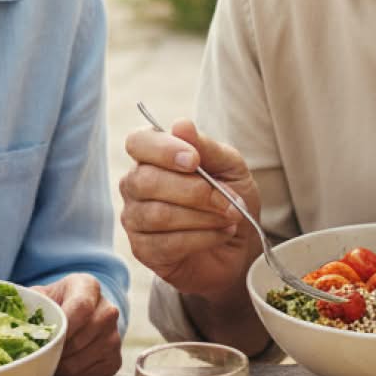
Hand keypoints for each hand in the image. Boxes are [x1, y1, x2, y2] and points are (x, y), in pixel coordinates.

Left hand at [38, 273, 121, 375]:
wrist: (75, 315)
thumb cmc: (54, 305)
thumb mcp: (40, 295)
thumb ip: (28, 304)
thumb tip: (14, 322)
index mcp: (88, 287)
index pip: (81, 308)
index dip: (62, 327)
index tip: (46, 338)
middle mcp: (107, 310)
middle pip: (80, 339)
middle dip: (55, 350)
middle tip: (40, 352)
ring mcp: (114, 337)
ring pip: (81, 361)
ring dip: (60, 366)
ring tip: (49, 358)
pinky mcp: (115, 360)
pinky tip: (62, 366)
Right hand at [120, 117, 259, 301]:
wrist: (240, 246)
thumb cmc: (230, 199)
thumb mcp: (230, 167)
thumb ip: (206, 147)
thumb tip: (180, 125)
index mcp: (152, 156)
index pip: (138, 142)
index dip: (163, 150)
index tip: (194, 160)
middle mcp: (135, 184)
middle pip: (147, 181)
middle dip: (195, 191)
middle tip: (228, 200)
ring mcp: (135, 218)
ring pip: (158, 214)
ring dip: (203, 216)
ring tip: (229, 216)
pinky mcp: (143, 250)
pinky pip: (166, 243)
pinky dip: (203, 238)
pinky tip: (221, 233)